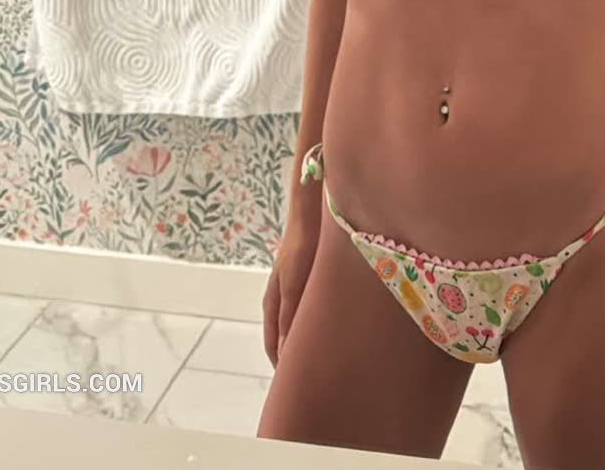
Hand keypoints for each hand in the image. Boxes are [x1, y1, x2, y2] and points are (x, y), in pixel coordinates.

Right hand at [262, 214, 320, 366]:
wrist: (310, 217)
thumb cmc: (299, 251)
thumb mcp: (293, 287)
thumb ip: (288, 318)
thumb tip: (285, 352)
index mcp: (272, 304)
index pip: (273, 346)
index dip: (282, 366)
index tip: (294, 387)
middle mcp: (281, 299)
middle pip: (284, 337)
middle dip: (295, 356)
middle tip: (313, 376)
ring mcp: (294, 288)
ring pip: (298, 324)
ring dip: (306, 340)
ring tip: (325, 356)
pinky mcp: (308, 280)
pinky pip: (309, 310)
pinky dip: (315, 324)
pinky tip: (332, 327)